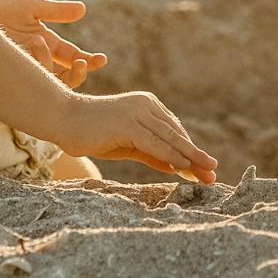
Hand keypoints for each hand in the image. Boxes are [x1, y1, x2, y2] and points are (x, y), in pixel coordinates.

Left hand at [0, 0, 107, 88]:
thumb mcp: (31, 7)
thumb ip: (56, 11)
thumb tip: (83, 10)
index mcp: (47, 42)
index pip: (73, 58)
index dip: (89, 61)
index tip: (100, 59)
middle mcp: (38, 59)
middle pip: (66, 77)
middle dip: (78, 74)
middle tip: (81, 63)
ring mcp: (25, 69)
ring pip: (50, 83)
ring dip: (52, 67)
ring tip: (39, 42)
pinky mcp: (11, 76)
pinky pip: (30, 84)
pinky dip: (36, 69)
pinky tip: (30, 48)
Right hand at [49, 91, 217, 182]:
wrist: (63, 119)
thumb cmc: (92, 133)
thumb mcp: (128, 146)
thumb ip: (152, 153)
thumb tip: (177, 167)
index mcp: (148, 105)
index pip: (174, 130)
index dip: (190, 150)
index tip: (205, 168)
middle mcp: (146, 104)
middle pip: (176, 135)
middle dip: (196, 156)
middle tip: (214, 173)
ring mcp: (137, 112)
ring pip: (169, 139)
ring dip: (190, 158)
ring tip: (207, 172)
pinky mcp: (127, 124)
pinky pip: (154, 144)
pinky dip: (170, 156)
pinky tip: (183, 167)